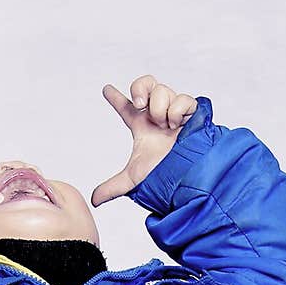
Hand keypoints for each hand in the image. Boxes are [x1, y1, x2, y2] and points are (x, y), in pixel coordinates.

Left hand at [91, 75, 197, 206]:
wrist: (183, 172)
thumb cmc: (163, 173)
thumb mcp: (133, 178)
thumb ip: (112, 186)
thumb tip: (94, 201)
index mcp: (141, 126)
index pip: (125, 107)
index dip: (115, 97)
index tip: (106, 89)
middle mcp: (156, 114)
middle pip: (145, 83)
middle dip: (140, 88)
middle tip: (140, 105)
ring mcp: (173, 110)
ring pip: (161, 90)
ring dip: (159, 110)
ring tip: (165, 128)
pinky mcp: (191, 110)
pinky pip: (181, 98)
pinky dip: (175, 112)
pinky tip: (177, 126)